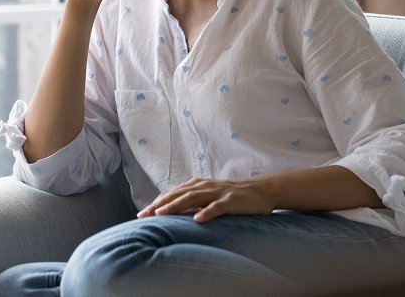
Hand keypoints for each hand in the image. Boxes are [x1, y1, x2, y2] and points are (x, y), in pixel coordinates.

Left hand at [136, 177, 274, 222]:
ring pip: (193, 198)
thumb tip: (174, 214)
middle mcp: (205, 186)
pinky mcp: (231, 200)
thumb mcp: (210, 198)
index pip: (173, 193)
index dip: (157, 203)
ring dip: (176, 206)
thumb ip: (193, 203)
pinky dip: (206, 212)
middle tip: (144, 215)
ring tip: (161, 214)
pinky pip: (217, 206)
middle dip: (159, 204)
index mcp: (198, 185)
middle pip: (178, 194)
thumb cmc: (233, 196)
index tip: (142, 214)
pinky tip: (197, 219)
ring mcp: (218, 192)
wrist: (261, 190)